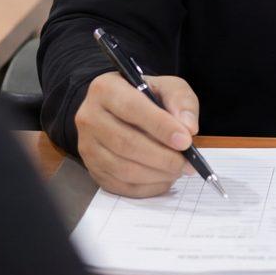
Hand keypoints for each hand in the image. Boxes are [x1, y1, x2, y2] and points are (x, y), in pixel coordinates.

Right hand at [73, 71, 201, 197]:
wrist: (119, 110)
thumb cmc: (145, 97)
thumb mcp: (167, 87)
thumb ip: (181, 101)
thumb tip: (188, 128)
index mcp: (105, 89)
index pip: (132, 108)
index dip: (160, 127)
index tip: (185, 141)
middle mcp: (89, 117)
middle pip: (126, 143)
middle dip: (162, 157)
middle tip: (187, 164)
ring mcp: (87, 146)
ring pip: (123, 168)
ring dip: (156, 174)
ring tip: (178, 170)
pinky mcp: (92, 169)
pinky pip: (120, 186)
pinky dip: (147, 187)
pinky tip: (164, 179)